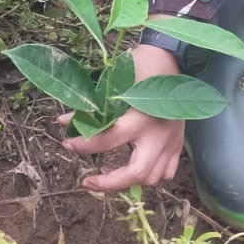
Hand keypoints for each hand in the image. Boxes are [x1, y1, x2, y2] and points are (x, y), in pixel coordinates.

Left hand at [60, 46, 185, 191]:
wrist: (169, 59)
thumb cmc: (139, 68)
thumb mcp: (113, 86)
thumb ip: (92, 108)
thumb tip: (65, 122)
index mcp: (140, 119)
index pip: (107, 141)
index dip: (83, 146)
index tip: (68, 145)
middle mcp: (157, 135)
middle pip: (135, 174)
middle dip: (109, 184)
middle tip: (89, 181)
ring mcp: (171, 141)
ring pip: (152, 177)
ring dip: (130, 180)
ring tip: (110, 172)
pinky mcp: (178, 143)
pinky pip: (167, 171)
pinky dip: (150, 174)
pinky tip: (135, 166)